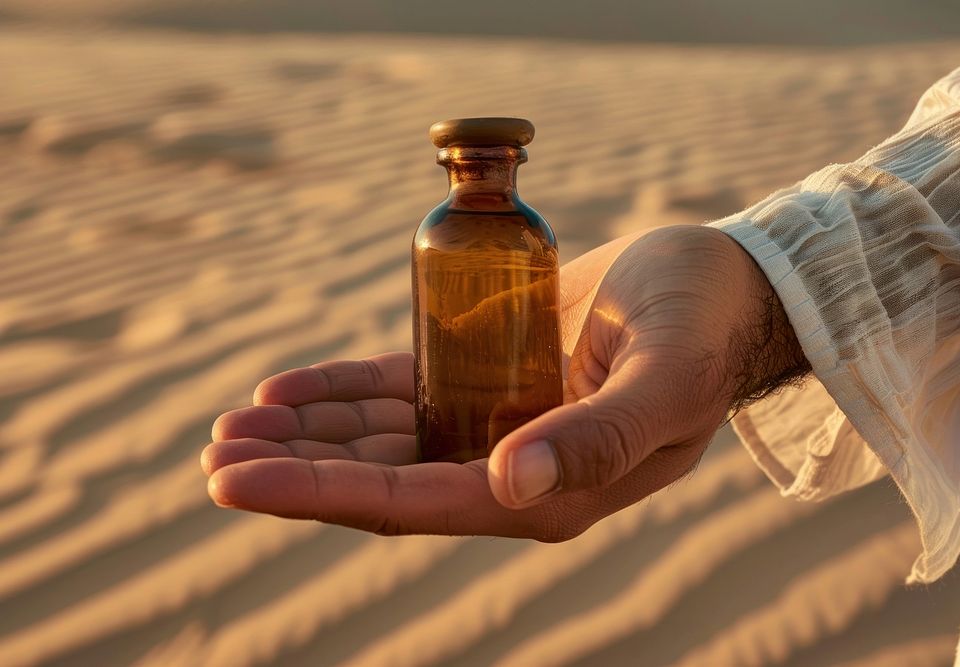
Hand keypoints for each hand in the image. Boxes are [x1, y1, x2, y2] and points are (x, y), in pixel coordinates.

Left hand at [202, 225, 806, 540]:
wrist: (724, 286)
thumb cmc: (704, 328)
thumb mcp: (664, 380)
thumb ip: (597, 437)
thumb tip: (511, 487)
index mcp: (551, 491)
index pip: (415, 502)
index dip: (322, 496)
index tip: (237, 480)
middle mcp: (513, 469)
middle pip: (383, 481)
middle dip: (298, 471)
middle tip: (216, 453)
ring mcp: (496, 423)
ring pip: (384, 441)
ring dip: (309, 435)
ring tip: (233, 423)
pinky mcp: (489, 376)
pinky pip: (403, 393)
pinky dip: (344, 394)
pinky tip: (288, 390)